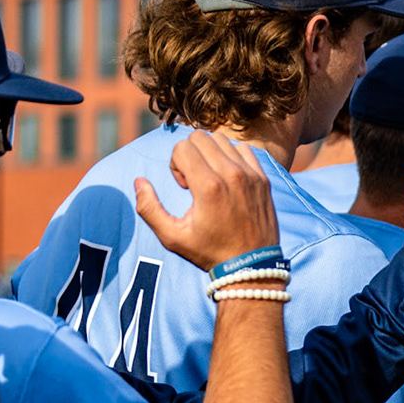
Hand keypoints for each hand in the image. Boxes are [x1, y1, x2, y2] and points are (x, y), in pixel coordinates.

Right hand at [135, 131, 278, 270]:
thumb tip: (139, 181)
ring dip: (210, 153)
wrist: (252, 265)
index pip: (182, 147)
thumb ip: (148, 208)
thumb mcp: (172, 237)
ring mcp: (251, 175)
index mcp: (209, 186)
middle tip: (195, 180)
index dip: (176, 164)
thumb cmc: (211, 252)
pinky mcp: (264, 178)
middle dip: (190, 154)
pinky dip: (232, 156)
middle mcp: (232, 175)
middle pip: (200, 137)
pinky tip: (229, 177)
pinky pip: (243, 148)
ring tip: (212, 177)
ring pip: (222, 139)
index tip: (184, 186)